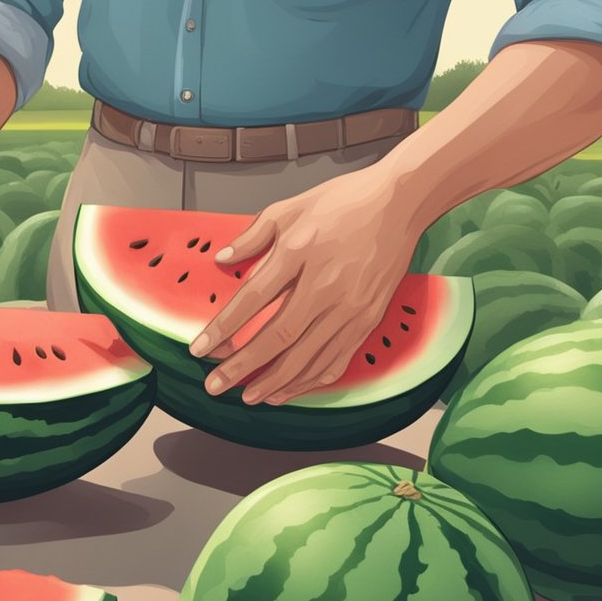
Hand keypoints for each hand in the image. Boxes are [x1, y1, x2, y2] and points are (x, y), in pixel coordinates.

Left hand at [189, 164, 420, 405]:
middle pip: (277, 338)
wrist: (400, 205)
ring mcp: (349, 309)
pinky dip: (311, 380)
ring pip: (307, 357)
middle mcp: (324, 288)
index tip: (200, 349)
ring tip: (250, 397)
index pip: (252, 300)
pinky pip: (336, 359)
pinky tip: (291, 389)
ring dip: (275, 382)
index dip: (224, 328)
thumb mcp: (290, 208)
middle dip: (242, 367)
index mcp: (298, 255)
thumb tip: (222, 259)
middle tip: (216, 386)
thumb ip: (253, 236)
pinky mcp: (367, 320)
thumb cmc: (344, 203)